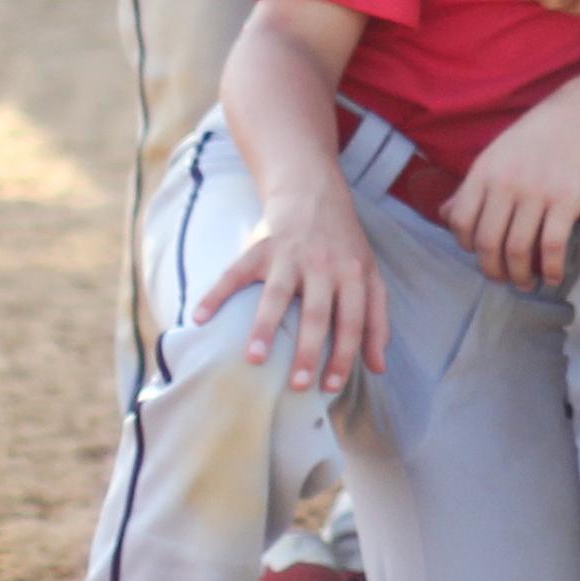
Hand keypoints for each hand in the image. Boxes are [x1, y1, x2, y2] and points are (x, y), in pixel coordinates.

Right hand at [197, 183, 389, 391]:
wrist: (315, 193)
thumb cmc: (344, 246)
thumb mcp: (369, 276)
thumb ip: (376, 320)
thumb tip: (378, 368)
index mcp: (352, 274)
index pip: (352, 320)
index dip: (343, 355)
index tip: (330, 387)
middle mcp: (323, 265)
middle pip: (316, 312)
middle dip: (308, 350)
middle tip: (297, 385)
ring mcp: (290, 255)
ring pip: (277, 294)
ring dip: (266, 327)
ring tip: (254, 359)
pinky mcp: (260, 248)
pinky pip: (235, 272)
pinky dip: (216, 294)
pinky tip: (200, 318)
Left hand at [446, 79, 579, 291]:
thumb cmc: (537, 135)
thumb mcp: (495, 154)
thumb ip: (470, 187)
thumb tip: (444, 215)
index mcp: (484, 172)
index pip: (461, 221)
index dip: (466, 245)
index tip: (479, 253)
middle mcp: (506, 185)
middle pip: (488, 243)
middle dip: (493, 270)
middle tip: (502, 278)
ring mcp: (537, 193)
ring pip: (518, 249)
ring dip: (520, 275)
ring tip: (525, 283)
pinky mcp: (567, 201)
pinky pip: (553, 244)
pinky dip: (552, 268)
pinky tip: (554, 276)